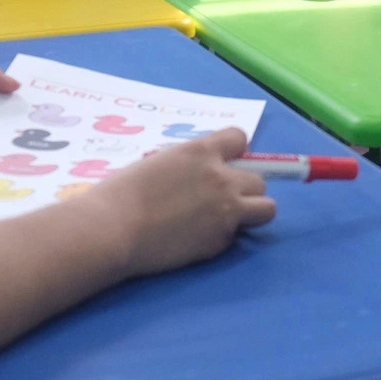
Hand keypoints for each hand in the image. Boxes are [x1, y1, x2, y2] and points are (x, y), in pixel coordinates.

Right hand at [83, 128, 275, 277]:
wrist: (113, 228)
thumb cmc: (121, 193)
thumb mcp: (159, 163)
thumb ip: (187, 167)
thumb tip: (196, 177)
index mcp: (201, 151)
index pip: (240, 139)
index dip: (234, 154)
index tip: (224, 165)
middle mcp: (221, 177)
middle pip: (259, 180)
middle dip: (243, 189)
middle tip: (220, 201)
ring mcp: (226, 210)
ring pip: (266, 208)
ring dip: (251, 212)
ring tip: (226, 221)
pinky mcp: (221, 240)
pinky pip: (235, 236)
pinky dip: (222, 238)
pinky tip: (197, 241)